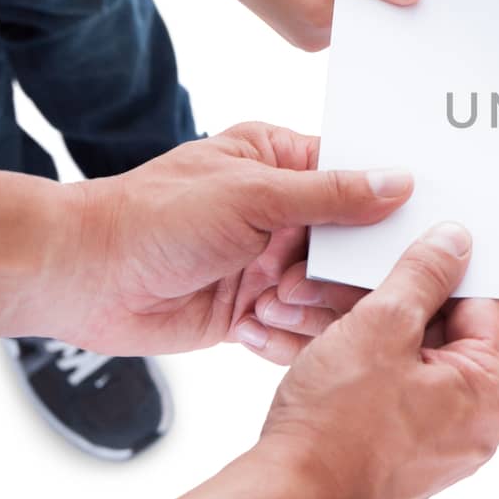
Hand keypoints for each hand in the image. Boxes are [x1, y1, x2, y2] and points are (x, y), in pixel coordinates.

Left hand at [53, 122, 411, 356]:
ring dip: (305, 306)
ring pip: (332, 293)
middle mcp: (284, 212)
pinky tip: (250, 327)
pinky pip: (300, 330)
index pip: (360, 178)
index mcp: (282, 161)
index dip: (387, 205)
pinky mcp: (255, 311)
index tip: (414, 228)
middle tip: (303, 277)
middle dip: (337, 271)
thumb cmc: (155, 217)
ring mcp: (271, 263)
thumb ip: (331, 193)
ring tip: (266, 303)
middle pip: (355, 245)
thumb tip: (398, 182)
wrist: (84, 279)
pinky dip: (285, 337)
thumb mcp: (253, 194)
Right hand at [257, 222, 498, 498]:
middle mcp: (476, 420)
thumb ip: (424, 275)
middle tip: (335, 280)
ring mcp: (438, 439)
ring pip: (401, 356)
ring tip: (303, 304)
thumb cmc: (338, 427)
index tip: (400, 251)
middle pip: (437, 328)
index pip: (479, 302)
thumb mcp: (384, 324)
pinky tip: (303, 335)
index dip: (434, 269)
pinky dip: (348, 360)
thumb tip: (454, 244)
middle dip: (380, 298)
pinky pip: (382, 387)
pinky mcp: (399, 450)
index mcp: (495, 390)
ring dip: (353, 325)